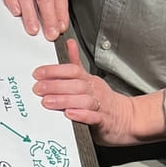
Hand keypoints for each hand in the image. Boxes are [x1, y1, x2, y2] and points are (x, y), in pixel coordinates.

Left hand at [32, 39, 161, 145]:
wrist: (127, 119)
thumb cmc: (104, 101)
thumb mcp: (90, 80)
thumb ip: (76, 64)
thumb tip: (68, 44)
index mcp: (89, 81)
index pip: (72, 70)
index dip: (55, 71)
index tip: (37, 73)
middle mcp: (94, 91)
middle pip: (75, 84)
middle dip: (55, 85)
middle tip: (38, 89)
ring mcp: (100, 106)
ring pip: (83, 100)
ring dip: (64, 100)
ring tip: (47, 102)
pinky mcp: (103, 122)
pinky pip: (93, 117)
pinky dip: (82, 115)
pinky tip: (69, 114)